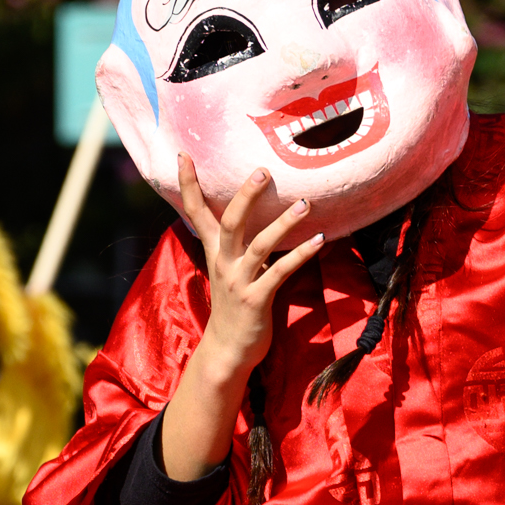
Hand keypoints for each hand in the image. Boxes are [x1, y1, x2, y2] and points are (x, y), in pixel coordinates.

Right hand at [176, 157, 322, 390]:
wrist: (227, 350)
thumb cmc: (234, 306)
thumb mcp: (228, 270)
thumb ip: (236, 245)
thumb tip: (253, 218)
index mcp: (214, 252)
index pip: (195, 213)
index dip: (188, 184)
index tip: (183, 154)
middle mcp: (223, 263)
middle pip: (229, 222)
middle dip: (245, 195)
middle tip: (263, 170)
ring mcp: (238, 281)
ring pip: (259, 245)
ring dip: (283, 224)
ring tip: (305, 204)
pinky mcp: (256, 299)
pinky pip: (280, 272)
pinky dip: (301, 255)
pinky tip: (320, 241)